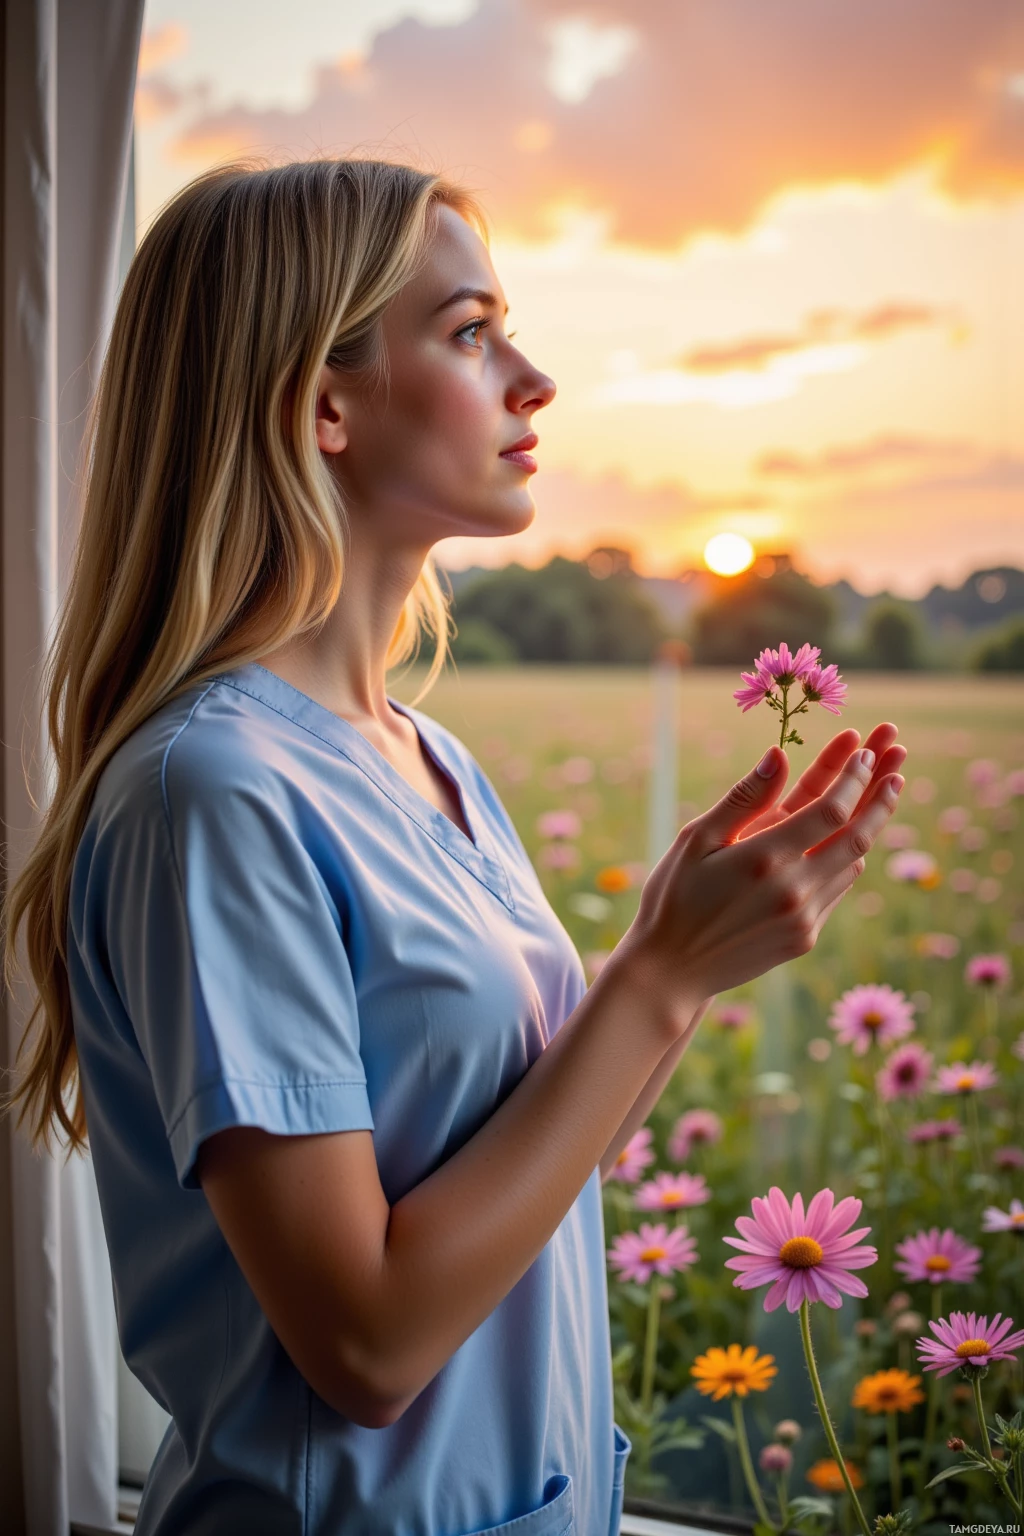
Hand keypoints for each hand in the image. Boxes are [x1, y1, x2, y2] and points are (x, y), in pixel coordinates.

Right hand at [619, 740, 903, 1039]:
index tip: (863, 748)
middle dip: (881, 796)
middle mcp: (793, 890)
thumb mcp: (697, 839)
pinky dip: (847, 859)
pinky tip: (848, 839)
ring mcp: (804, 918)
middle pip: (858, 836)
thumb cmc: (673, 897)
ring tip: (883, 793)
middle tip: (898, 764)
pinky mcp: (805, 938)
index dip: (853, 777)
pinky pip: (838, 889)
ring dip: (870, 826)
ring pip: (853, 864)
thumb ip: (744, 798)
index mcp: (764, 859)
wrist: (672, 971)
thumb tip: (779, 754)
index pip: (830, 810)